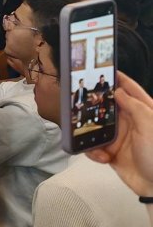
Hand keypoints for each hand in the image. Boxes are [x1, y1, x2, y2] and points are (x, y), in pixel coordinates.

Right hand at [86, 73, 152, 197]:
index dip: (118, 78)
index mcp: (144, 112)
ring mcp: (120, 137)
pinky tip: (102, 157)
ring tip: (86, 134)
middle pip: (108, 106)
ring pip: (97, 126)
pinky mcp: (111, 152)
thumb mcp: (149, 126)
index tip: (101, 68)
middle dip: (95, 104)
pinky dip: (94, 151)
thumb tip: (118, 91)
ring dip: (90, 131)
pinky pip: (94, 146)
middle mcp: (131, 122)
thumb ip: (135, 106)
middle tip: (80, 100)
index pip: (131, 90)